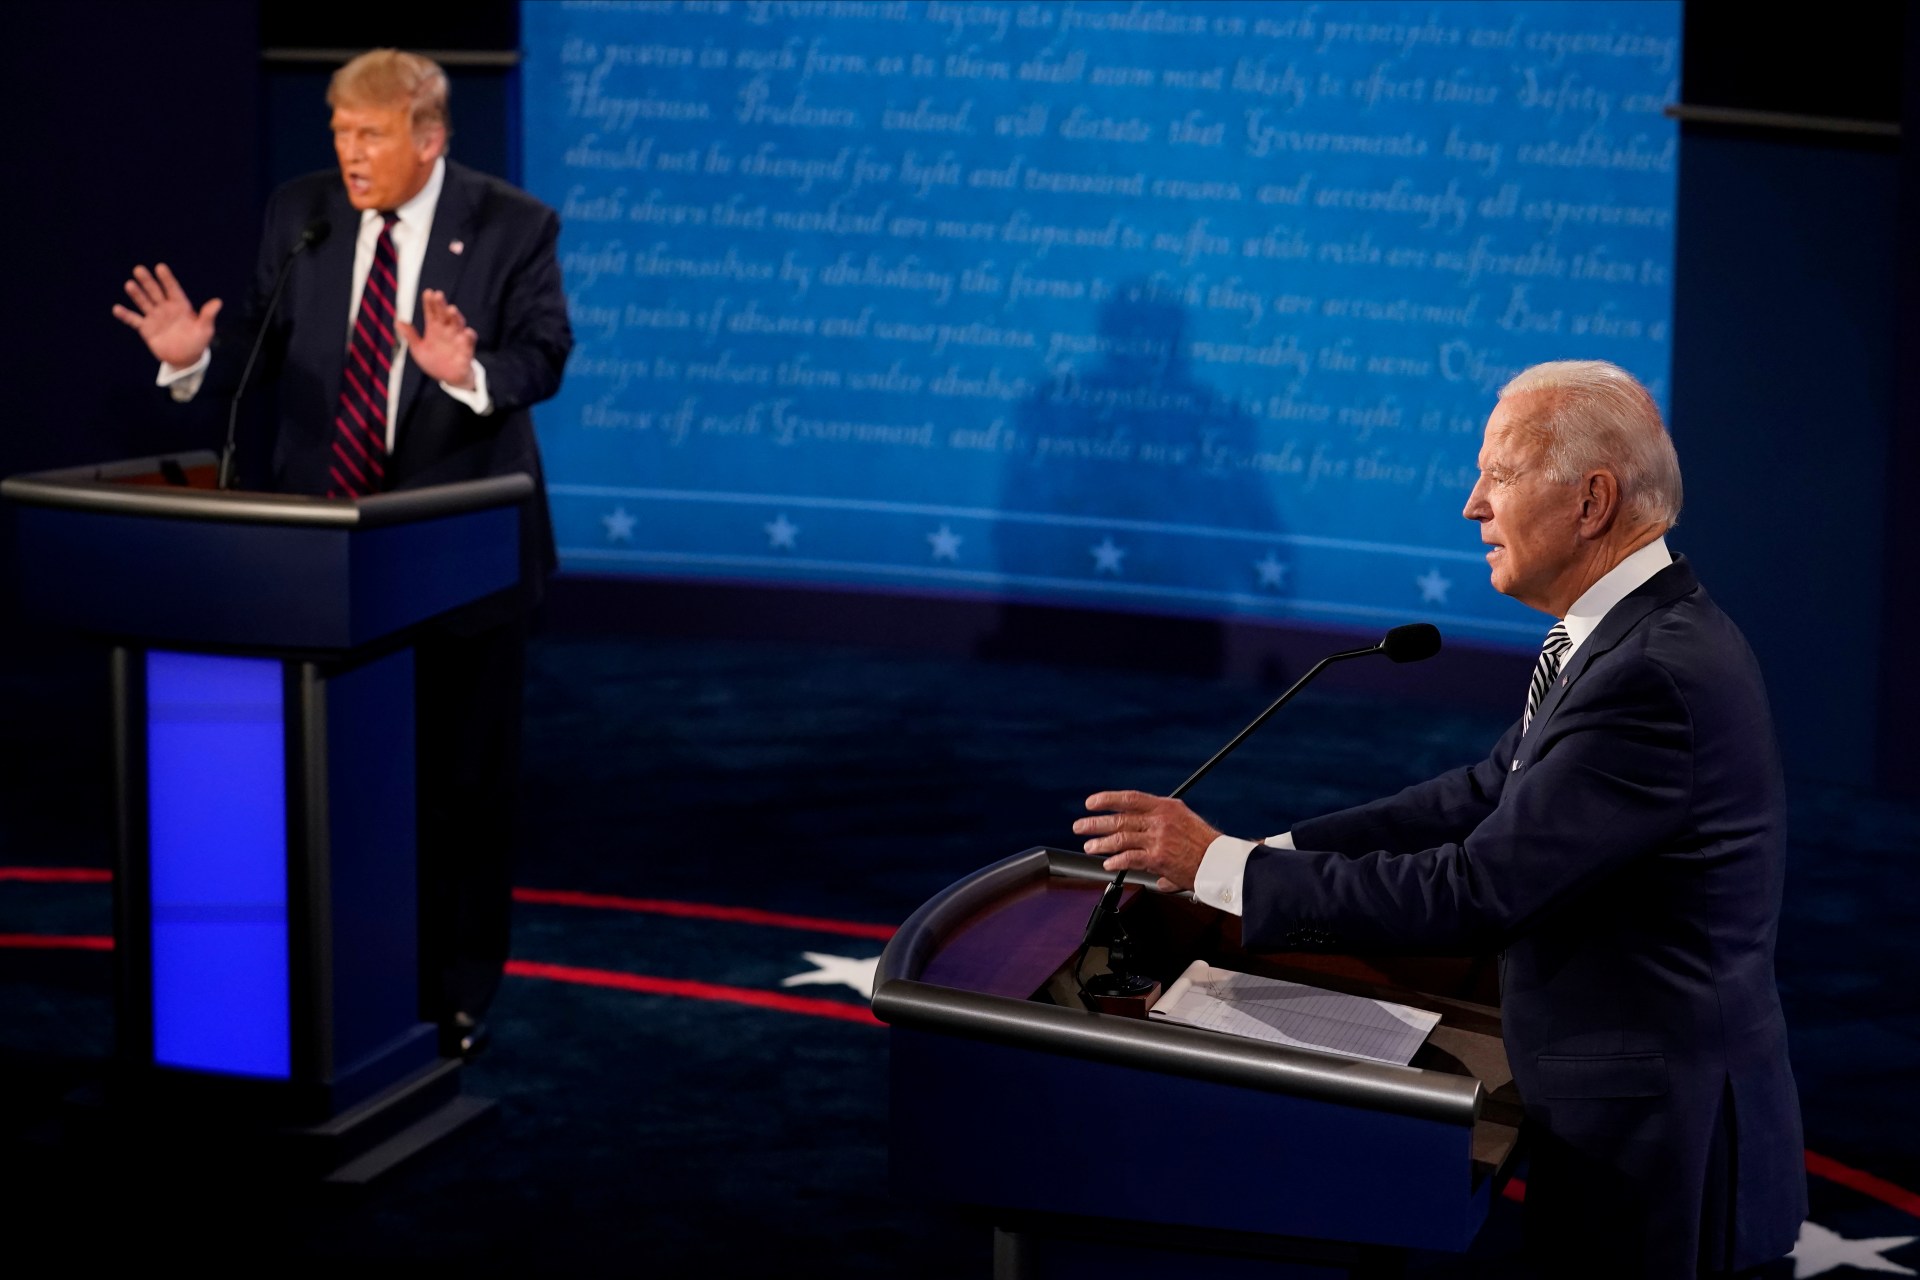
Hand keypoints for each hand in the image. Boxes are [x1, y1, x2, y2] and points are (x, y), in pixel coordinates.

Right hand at [112, 263, 219, 367]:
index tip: (160, 267)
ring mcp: (155, 317)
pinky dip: (126, 315)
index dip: (167, 279)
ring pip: (144, 302)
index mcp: (181, 306)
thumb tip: (218, 302)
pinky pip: (134, 320)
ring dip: (136, 294)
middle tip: (139, 269)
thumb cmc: (198, 342)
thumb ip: (208, 315)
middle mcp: (166, 308)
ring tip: (129, 285)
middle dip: (148, 281)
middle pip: (155, 292)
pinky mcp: (146, 328)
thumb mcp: (205, 329)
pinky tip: (117, 309)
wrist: (185, 358)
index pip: (173, 289)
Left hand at [398, 289, 477, 388]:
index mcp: (435, 329)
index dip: (430, 303)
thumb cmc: (435, 362)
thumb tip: (398, 322)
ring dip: (455, 317)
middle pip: (445, 315)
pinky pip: (469, 343)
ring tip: (451, 309)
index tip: (428, 293)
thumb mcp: (419, 350)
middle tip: (438, 295)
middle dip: (442, 305)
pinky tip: (467, 332)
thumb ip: (410, 336)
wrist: (449, 379)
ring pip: (458, 325)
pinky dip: (469, 337)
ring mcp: (457, 340)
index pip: (432, 312)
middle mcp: (447, 331)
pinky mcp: (466, 351)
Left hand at [1073, 791, 1221, 892]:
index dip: (1107, 799)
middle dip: (1095, 823)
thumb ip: (1161, 823)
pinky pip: (1129, 858)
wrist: (1219, 860)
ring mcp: (1157, 839)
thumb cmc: (1204, 842)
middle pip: (1119, 819)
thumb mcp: (1183, 819)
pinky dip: (1116, 861)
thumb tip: (1146, 836)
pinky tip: (1109, 864)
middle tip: (1080, 827)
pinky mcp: (1157, 858)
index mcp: (1165, 806)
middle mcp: (1159, 820)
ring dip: (1101, 843)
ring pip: (1120, 838)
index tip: (1091, 803)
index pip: (1130, 798)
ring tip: (1090, 847)